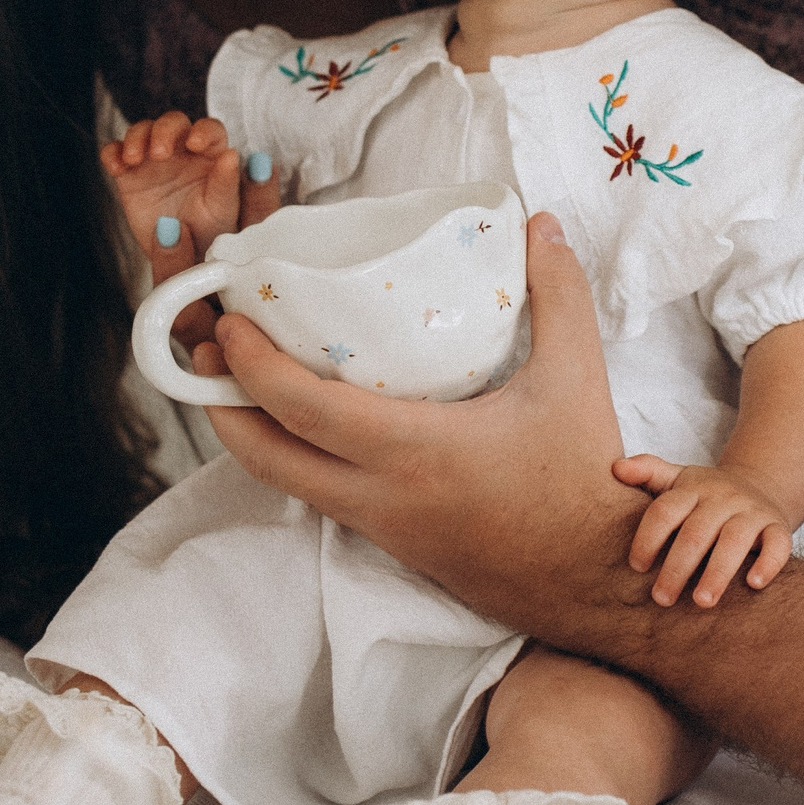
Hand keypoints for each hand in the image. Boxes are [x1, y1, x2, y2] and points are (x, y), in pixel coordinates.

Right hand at [101, 115, 279, 273]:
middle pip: (172, 123)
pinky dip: (112, 153)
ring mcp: (153, 159)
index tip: (195, 143)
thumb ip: (226, 184)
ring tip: (134, 159)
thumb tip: (232, 156)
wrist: (178, 257)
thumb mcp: (221, 211)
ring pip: (142, 131)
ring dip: (136, 138)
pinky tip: (116, 168)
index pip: (209, 129)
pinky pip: (116, 152)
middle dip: (164, 130)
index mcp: (210, 155)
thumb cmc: (208, 230)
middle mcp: (182, 150)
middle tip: (159, 153)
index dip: (203, 130)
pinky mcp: (129, 172)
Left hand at [195, 215, 652, 646]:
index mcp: (414, 450)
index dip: (253, 367)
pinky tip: (307, 421)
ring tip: (241, 380)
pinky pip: (321, 497)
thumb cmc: (581, 477)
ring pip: (287, 484)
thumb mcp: (577, 376)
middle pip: (266, 458)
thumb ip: (558, 295)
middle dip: (221, 405)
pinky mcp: (393, 542)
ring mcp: (382, 526)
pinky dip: (295, 456)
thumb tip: (540, 227)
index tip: (231, 324)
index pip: (304, 410)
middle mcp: (382, 495)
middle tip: (209, 352)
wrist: (594, 578)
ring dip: (253, 434)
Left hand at [612, 456, 795, 606]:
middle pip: (697, 532)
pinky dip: (768, 563)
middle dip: (677, 567)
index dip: (648, 538)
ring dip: (718, 572)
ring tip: (701, 602)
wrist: (759, 489)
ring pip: (735, 540)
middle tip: (661, 599)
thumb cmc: (705, 496)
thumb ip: (647, 472)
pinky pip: (778, 544)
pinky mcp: (777, 527)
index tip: (637, 567)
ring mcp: (752, 512)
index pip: (665, 511)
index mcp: (692, 490)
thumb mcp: (676, 480)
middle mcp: (723, 498)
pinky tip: (753, 585)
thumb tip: (615, 468)